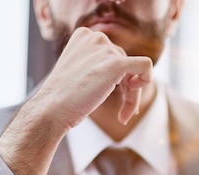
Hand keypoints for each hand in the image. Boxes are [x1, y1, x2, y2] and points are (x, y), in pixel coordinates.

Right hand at [0, 27, 152, 174]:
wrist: (51, 109)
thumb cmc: (62, 99)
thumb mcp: (78, 73)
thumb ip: (97, 67)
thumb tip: (125, 75)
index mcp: (84, 36)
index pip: (112, 54)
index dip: (116, 77)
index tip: (111, 96)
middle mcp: (96, 38)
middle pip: (125, 62)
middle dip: (126, 88)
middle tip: (122, 113)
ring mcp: (105, 49)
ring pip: (135, 70)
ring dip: (132, 95)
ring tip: (123, 115)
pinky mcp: (116, 63)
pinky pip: (145, 66)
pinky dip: (147, 80)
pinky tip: (134, 103)